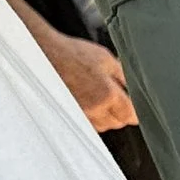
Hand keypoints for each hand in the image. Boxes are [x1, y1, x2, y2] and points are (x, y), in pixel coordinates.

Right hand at [0, 0, 135, 132]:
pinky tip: (84, 101)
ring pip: (102, 126)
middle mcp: (93, 109)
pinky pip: (86, 124)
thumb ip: (124, 77)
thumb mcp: (105, 59)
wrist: (41, 53)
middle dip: (120, 112)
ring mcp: (79, 115)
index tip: (135, 107)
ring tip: (96, 96)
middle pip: (117, 124)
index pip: (132, 116)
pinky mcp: (67, 117)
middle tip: (114, 96)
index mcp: (107, 95)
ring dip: (104, 116)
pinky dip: (90, 117)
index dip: (136, 111)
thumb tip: (138, 90)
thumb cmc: (70, 53)